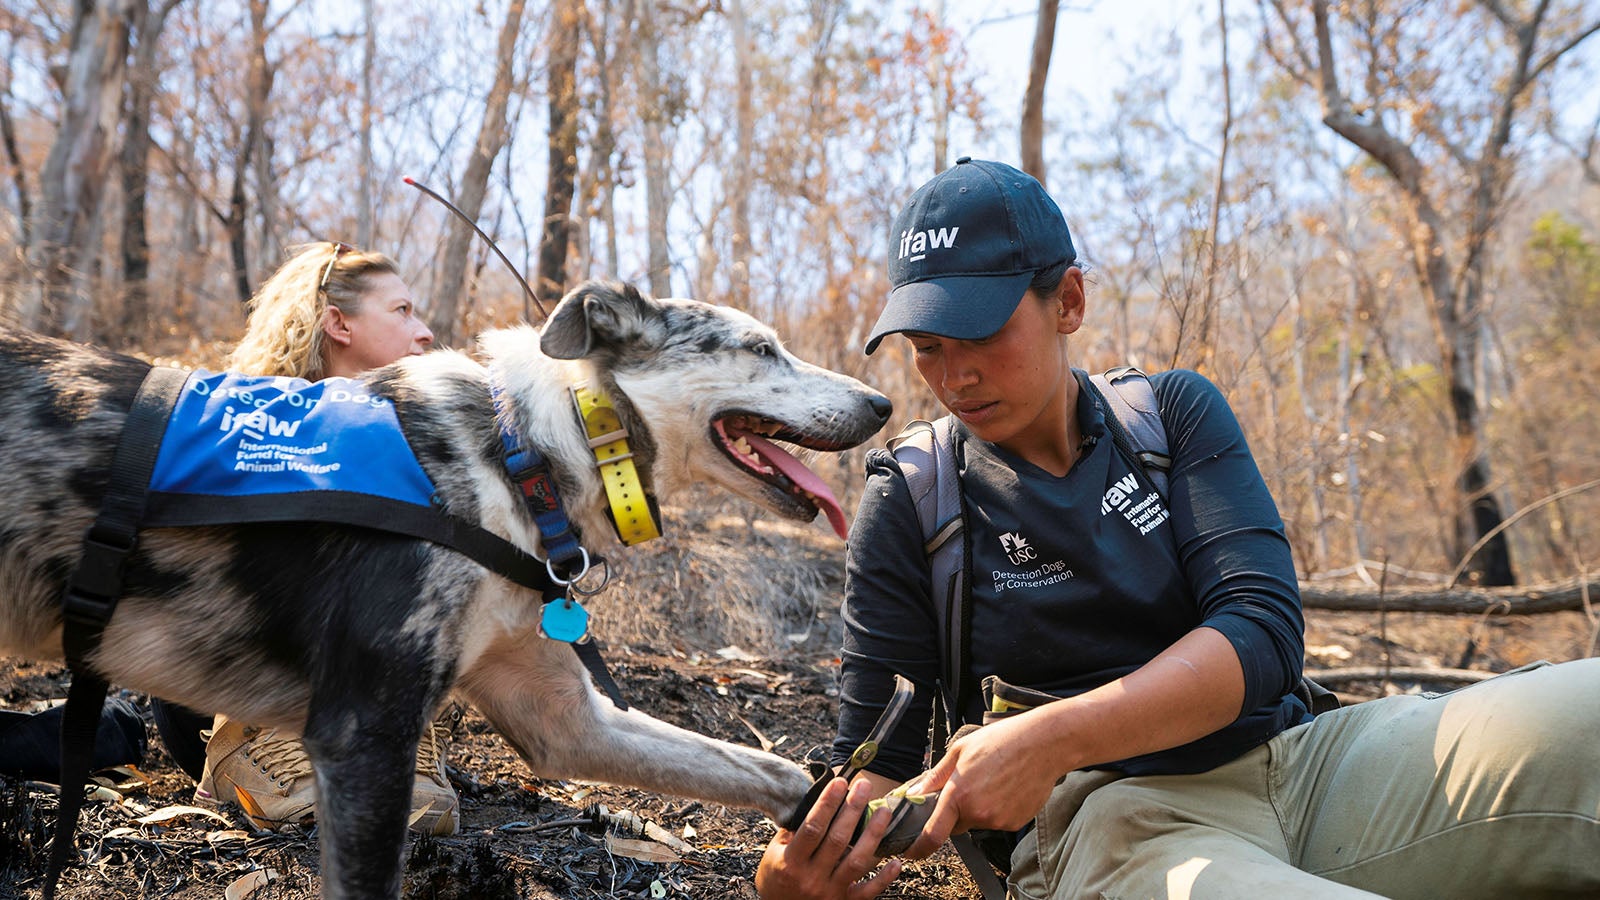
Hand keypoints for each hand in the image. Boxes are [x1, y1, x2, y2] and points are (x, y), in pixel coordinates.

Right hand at [755, 777, 902, 899]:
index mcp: (791, 862)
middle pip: (838, 840)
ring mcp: (830, 892)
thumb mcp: (774, 853)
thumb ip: (793, 831)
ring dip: (873, 835)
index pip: (813, 828)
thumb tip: (817, 802)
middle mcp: (812, 878)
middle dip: (852, 810)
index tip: (839, 782)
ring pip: (857, 862)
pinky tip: (896, 861)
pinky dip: (884, 877)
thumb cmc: (776, 878)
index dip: (827, 804)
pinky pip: (868, 891)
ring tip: (884, 811)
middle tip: (864, 786)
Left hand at [903, 711, 1063, 858]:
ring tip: (994, 779)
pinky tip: (1007, 787)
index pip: (933, 834)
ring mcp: (998, 820)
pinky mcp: (1015, 823)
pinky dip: (998, 809)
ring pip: (978, 821)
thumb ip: (936, 776)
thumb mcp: (960, 750)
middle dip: (957, 812)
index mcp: (959, 794)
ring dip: (980, 808)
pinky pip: (997, 820)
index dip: (919, 847)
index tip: (912, 851)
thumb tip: (916, 792)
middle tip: (969, 785)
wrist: (1043, 744)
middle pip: (957, 824)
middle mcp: (978, 812)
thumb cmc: (1003, 740)